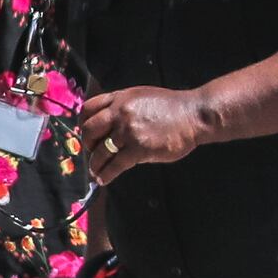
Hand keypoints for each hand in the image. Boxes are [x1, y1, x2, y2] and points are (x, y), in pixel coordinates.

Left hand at [76, 86, 214, 182]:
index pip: (88, 108)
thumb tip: (107, 126)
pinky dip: (106, 174)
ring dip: (95, 164)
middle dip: (87, 144)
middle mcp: (120, 112)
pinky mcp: (139, 148)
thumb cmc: (171, 107)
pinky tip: (103, 180)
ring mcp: (128, 130)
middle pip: (89, 130)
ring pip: (100, 151)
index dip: (83, 123)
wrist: (194, 115)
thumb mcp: (141, 97)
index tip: (85, 133)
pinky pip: (115, 165)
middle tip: (91, 153)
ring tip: (95, 171)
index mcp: (120, 98)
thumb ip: (122, 107)